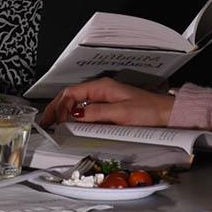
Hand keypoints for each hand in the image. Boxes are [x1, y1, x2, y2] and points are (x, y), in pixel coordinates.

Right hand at [40, 78, 175, 128]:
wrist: (167, 114)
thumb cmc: (148, 111)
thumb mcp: (121, 113)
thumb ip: (97, 113)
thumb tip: (74, 114)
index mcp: (101, 87)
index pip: (71, 93)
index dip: (60, 106)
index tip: (55, 120)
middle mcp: (100, 90)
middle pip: (70, 96)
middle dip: (56, 107)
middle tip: (45, 122)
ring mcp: (104, 98)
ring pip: (76, 103)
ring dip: (63, 112)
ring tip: (53, 123)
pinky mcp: (109, 108)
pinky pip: (86, 110)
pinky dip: (74, 116)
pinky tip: (71, 124)